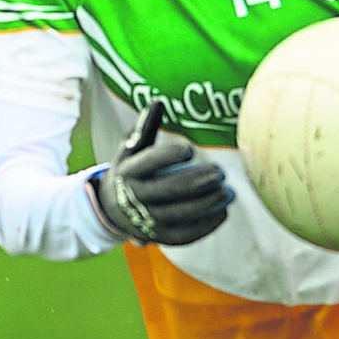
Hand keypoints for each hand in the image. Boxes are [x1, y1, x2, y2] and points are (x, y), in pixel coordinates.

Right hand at [88, 99, 234, 245]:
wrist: (111, 210)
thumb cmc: (128, 171)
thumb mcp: (129, 148)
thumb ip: (145, 127)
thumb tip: (158, 102)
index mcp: (128, 172)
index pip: (149, 163)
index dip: (169, 156)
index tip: (189, 150)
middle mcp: (136, 197)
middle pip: (169, 190)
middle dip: (197, 181)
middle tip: (220, 172)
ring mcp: (147, 220)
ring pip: (180, 213)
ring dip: (207, 203)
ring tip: (227, 192)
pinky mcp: (160, 237)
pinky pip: (185, 234)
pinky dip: (205, 225)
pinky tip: (222, 212)